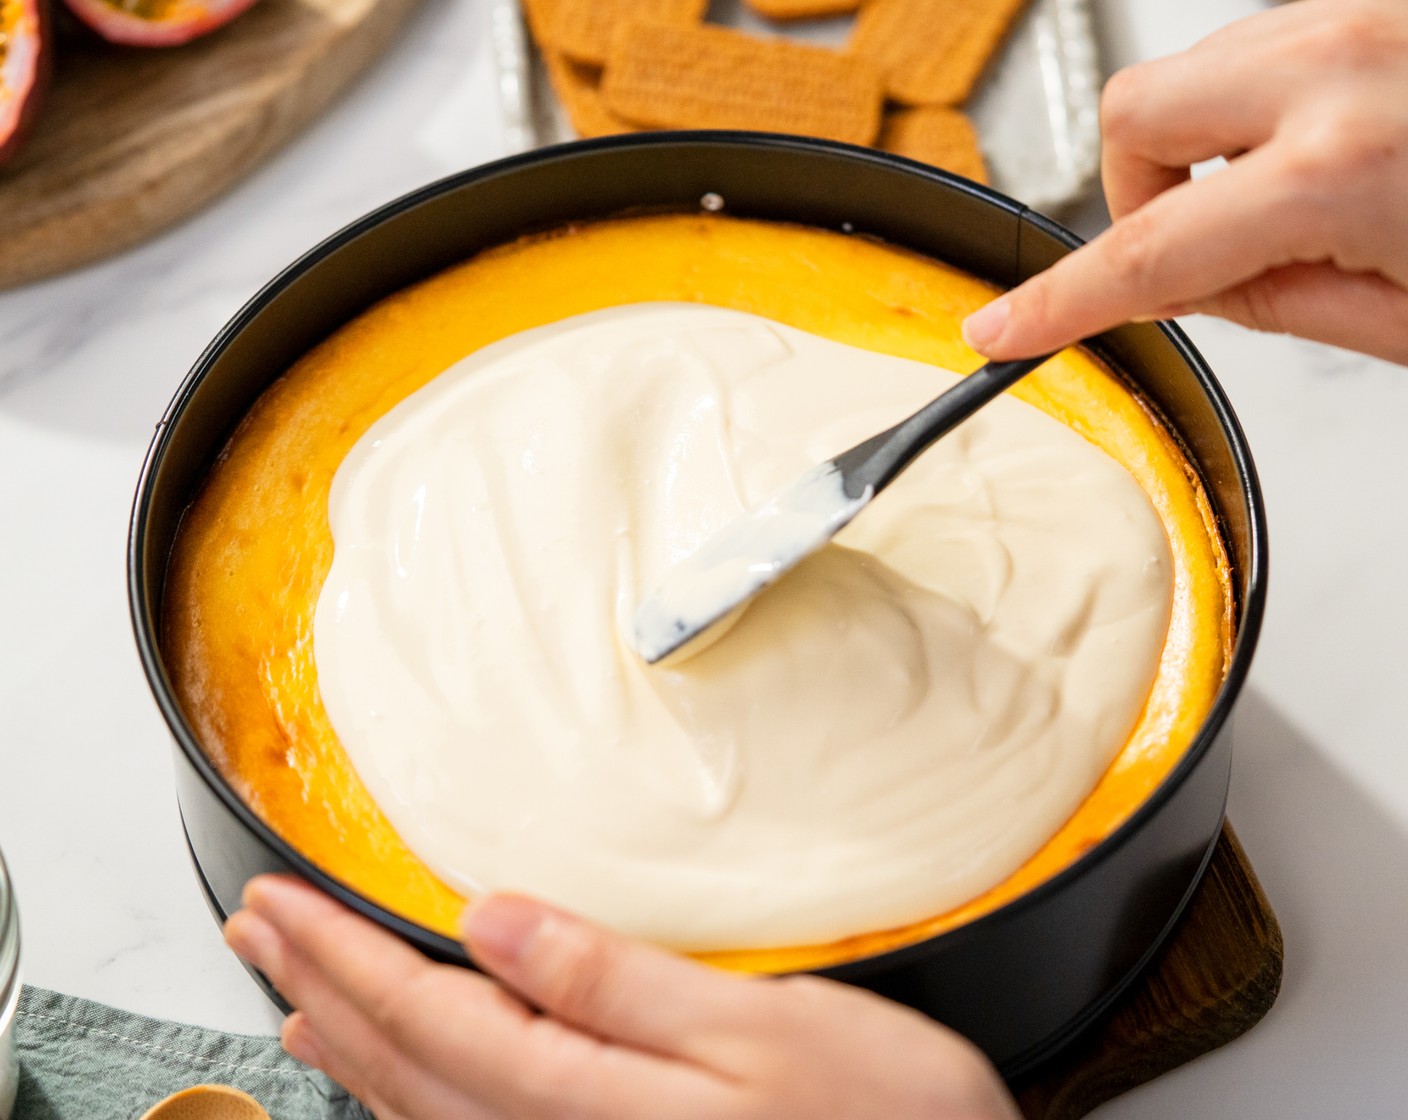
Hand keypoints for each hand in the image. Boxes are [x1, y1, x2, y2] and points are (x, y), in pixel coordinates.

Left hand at [225, 876, 1019, 1119]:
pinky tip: (392, 1082)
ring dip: (348, 1043)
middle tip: (253, 928)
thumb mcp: (764, 1028)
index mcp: (587, 1097)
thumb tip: (495, 922)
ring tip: (295, 992)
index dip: (340, 951)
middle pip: (400, 1062)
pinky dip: (404, 1100)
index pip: (425, 1012)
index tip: (277, 900)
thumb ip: (617, 982)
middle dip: (319, 984)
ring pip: (419, 1110)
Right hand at [962, 0, 1407, 365]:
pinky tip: (1319, 149)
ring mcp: (1361, 17)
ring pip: (1196, 68)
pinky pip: (1267, 41)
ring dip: (1203, 143)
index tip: (1005, 328)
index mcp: (1340, 169)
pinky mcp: (1378, 4)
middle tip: (1192, 246)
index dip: (1057, 304)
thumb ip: (1277, 303)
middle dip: (1135, 188)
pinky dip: (1262, 106)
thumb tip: (1195, 285)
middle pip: (1132, 113)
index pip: (1145, 254)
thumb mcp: (1403, 321)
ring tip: (1281, 202)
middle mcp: (1338, 65)